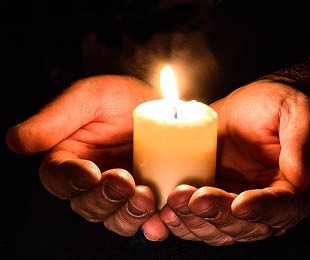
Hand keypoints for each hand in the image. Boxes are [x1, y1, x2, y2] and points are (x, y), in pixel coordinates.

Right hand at [6, 75, 168, 240]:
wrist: (162, 106)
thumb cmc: (121, 98)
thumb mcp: (90, 97)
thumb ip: (56, 117)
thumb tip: (16, 141)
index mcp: (70, 158)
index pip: (58, 178)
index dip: (71, 180)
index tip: (90, 173)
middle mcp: (91, 182)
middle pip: (86, 205)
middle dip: (104, 198)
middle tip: (124, 181)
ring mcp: (119, 193)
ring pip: (113, 218)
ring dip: (127, 214)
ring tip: (145, 196)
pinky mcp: (145, 198)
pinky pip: (143, 220)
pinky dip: (150, 223)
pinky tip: (159, 216)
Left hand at [160, 79, 309, 244]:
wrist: (253, 104)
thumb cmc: (277, 105)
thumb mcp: (296, 111)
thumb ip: (301, 141)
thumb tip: (301, 179)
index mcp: (294, 189)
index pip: (282, 209)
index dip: (260, 210)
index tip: (239, 204)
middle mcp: (266, 206)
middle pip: (244, 226)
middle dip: (217, 214)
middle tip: (194, 198)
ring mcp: (236, 204)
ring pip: (217, 229)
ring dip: (194, 221)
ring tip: (174, 201)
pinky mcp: (213, 198)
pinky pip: (197, 219)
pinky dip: (182, 220)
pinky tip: (165, 211)